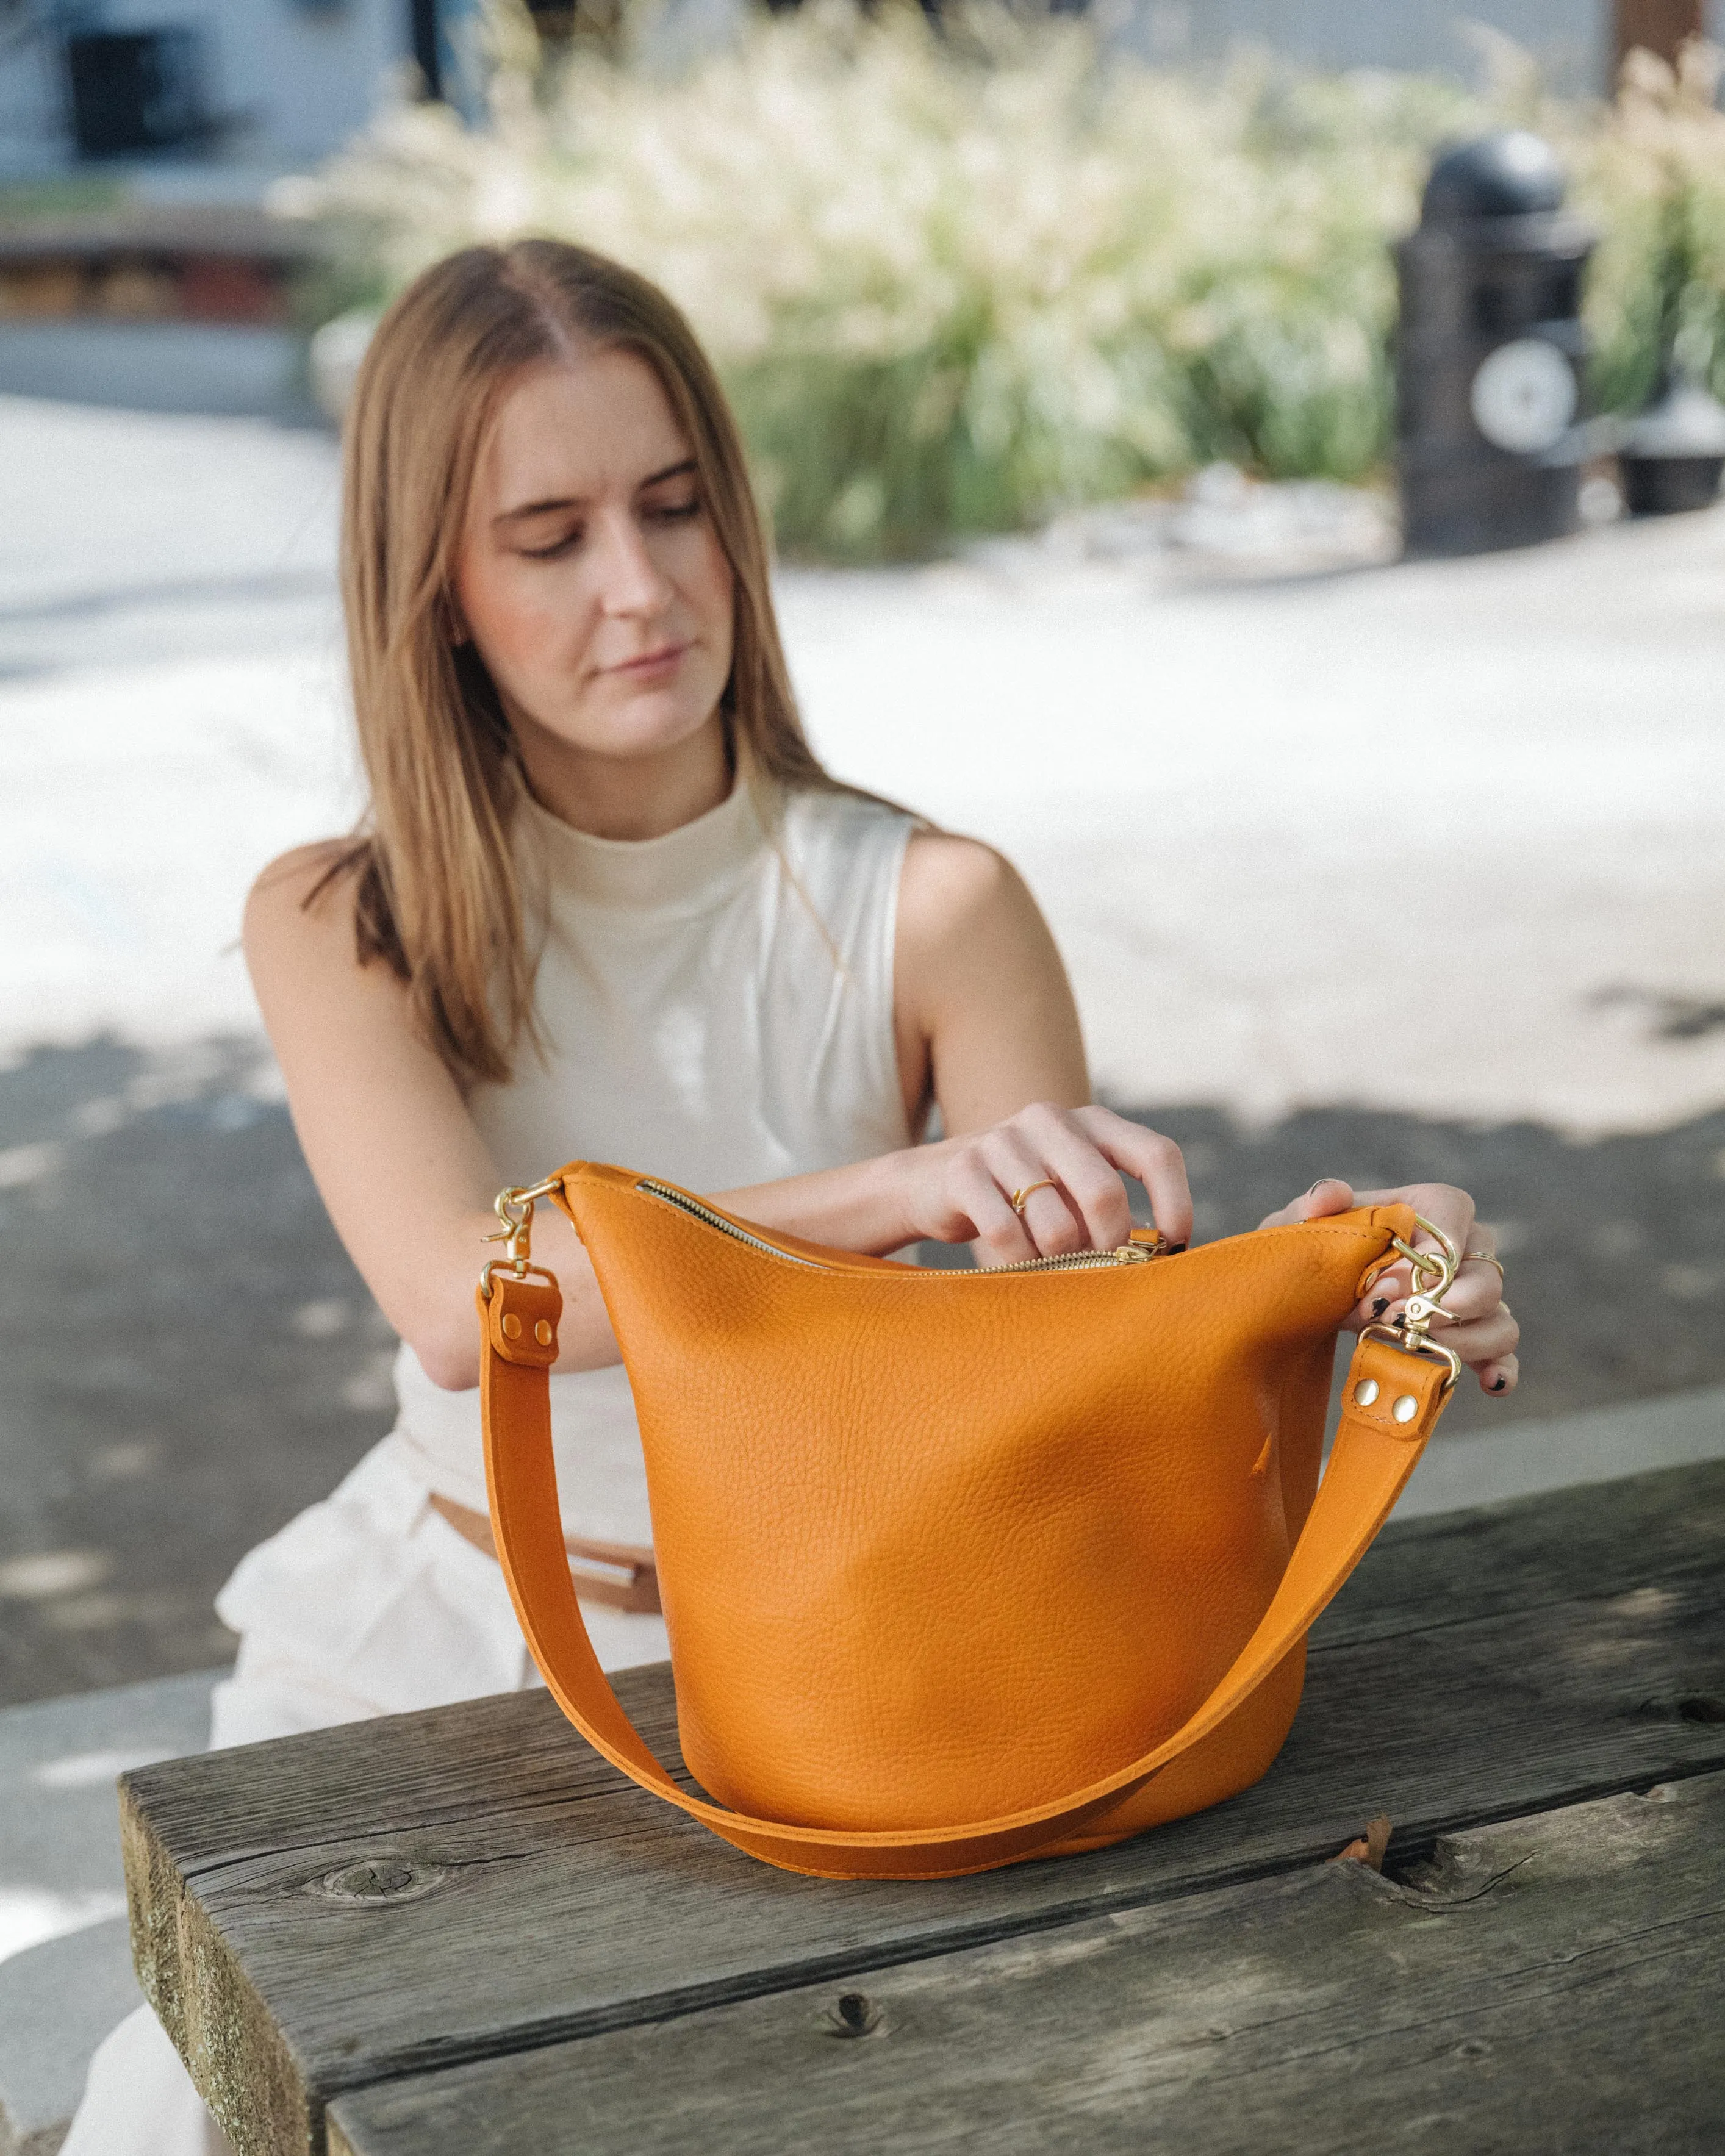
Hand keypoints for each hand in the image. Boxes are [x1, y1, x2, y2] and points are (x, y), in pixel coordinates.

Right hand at [908, 1104, 1191, 1269]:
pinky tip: (1014, 1263)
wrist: (932, 1182)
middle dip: (1109, 1246)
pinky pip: (1007, 1235)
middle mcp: (1051, 1119)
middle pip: (1104, 1193)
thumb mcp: (1073, 1191)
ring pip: (1056, 1226)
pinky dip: (1018, 1263)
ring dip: (1058, 1261)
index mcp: (1092, 1121)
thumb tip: (1163, 1259)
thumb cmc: (1024, 1198)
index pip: (1156, 1153)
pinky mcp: (964, 1168)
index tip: (1171, 1247)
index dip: (1175, 1204)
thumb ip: (1114, 1211)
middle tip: (1100, 1270)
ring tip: (1048, 1263)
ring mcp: (1004, 1140)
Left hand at [1258, 1178, 1518, 1396]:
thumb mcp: (1303, 1222)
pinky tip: (1490, 1382)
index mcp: (1424, 1210)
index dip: (1437, 1242)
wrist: (1313, 1297)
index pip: (1453, 1210)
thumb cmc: (1316, 1250)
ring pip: (1498, 1317)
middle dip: (1452, 1299)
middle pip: (1484, 1272)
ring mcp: (1468, 1300)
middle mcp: (1460, 1252)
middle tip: (1408, 1316)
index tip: (1404, 1274)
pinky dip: (1502, 1369)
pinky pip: (1501, 1355)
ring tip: (1425, 1347)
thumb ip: (1316, 1202)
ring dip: (1469, 1337)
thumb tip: (1329, 1197)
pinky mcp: (1466, 1340)